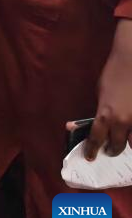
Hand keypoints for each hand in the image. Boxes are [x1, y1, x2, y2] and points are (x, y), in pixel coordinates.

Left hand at [85, 21, 131, 159]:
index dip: (93, 149)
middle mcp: (123, 121)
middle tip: (110, 150)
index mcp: (105, 115)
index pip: (97, 139)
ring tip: (126, 142)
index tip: (90, 156)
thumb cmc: (113, 75)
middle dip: (112, 149)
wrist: (131, 61)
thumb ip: (101, 111)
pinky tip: (131, 132)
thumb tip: (98, 124)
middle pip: (118, 145)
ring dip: (129, 143)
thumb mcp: (101, 94)